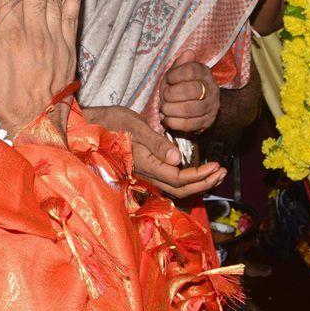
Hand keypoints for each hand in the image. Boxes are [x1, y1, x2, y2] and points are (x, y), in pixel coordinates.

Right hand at [84, 105, 225, 198]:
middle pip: (180, 188)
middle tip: (222, 171)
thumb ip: (156, 143)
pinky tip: (194, 171)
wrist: (87, 127)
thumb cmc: (109, 121)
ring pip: (175, 187)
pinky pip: (168, 181)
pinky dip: (186, 179)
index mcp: (146, 163)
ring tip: (215, 173)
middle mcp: (146, 173)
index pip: (178, 178)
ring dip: (197, 182)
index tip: (217, 165)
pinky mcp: (144, 168)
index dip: (200, 175)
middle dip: (204, 182)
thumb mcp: (134, 125)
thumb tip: (178, 159)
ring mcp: (144, 172)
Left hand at [159, 51, 218, 132]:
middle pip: (192, 90)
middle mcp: (211, 89)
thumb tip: (189, 52)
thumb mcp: (178, 73)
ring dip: (172, 109)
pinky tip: (167, 119)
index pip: (191, 71)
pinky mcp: (206, 123)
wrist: (196, 108)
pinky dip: (175, 123)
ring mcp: (210, 107)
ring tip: (163, 109)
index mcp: (204, 73)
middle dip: (173, 94)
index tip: (168, 79)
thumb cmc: (182, 87)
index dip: (175, 75)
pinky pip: (190, 125)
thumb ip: (181, 64)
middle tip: (164, 96)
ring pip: (191, 109)